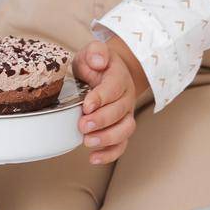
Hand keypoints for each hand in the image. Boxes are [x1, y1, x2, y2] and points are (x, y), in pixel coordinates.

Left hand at [72, 36, 146, 164]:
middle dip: (101, 121)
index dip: (100, 98)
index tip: (86, 105)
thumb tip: (98, 61)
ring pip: (125, 130)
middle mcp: (126, 98)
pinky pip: (122, 144)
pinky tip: (94, 158)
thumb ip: (95, 52)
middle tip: (83, 125)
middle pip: (119, 112)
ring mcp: (126, 115)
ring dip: (107, 138)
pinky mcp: (121, 128)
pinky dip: (110, 154)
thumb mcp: (93, 51)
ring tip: (88, 142)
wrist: (111, 72)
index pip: (113, 88)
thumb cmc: (97, 64)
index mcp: (119, 78)